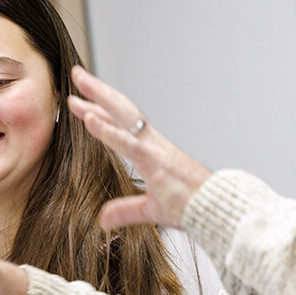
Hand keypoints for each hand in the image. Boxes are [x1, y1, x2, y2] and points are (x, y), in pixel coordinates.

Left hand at [67, 66, 211, 228]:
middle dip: (98, 91)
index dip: (101, 111)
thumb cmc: (193, 206)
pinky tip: (90, 119)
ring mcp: (154, 149)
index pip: (122, 124)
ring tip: (80, 82)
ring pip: (124, 116)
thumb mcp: (151, 210)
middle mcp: (153, 143)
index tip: (81, 101)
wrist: (218, 210)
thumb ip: (125, 211)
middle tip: (77, 74)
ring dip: (100, 97)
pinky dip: (109, 131)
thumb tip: (103, 220)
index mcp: (152, 151)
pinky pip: (128, 143)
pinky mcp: (156, 162)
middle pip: (122, 109)